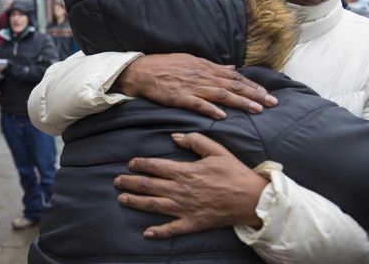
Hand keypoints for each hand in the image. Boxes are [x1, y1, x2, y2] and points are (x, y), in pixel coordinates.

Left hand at [114, 133, 267, 238]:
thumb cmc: (234, 172)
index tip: (130, 163)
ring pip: (154, 205)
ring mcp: (185, 208)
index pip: (156, 166)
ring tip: (121, 199)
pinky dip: (158, 232)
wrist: (252, 198)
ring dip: (135, 202)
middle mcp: (181, 190)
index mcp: (185, 171)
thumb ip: (195, 141)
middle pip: (149, 185)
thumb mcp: (216, 150)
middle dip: (130, 183)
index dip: (141, 164)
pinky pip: (172, 229)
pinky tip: (146, 233)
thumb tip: (174, 136)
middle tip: (116, 181)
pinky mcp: (193, 223)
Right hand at [117, 54, 276, 119]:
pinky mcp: (180, 97)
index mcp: (207, 67)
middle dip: (255, 94)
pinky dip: (211, 109)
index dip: (253, 85)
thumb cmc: (167, 66)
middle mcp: (203, 76)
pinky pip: (198, 104)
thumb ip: (213, 66)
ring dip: (241, 102)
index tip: (268, 94)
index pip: (235, 77)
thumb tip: (231, 67)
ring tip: (257, 110)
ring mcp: (192, 86)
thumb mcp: (192, 61)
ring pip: (222, 94)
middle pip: (234, 85)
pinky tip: (223, 115)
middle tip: (272, 103)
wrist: (143, 71)